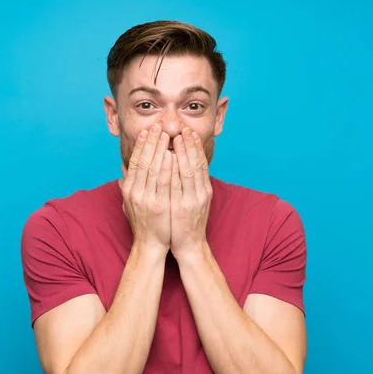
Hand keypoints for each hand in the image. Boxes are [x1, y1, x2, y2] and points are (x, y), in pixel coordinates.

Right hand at [120, 123, 172, 254]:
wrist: (150, 245)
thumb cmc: (143, 223)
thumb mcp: (129, 202)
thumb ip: (127, 184)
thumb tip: (122, 168)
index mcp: (129, 190)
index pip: (135, 162)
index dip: (141, 145)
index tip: (147, 131)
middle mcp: (135, 193)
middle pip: (143, 161)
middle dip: (151, 142)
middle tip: (158, 126)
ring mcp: (147, 200)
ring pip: (153, 169)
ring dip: (159, 149)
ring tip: (166, 134)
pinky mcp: (159, 207)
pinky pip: (164, 183)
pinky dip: (167, 167)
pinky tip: (172, 154)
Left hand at [170, 127, 212, 260]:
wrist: (189, 246)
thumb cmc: (185, 223)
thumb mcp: (190, 201)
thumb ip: (185, 184)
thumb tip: (177, 167)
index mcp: (203, 190)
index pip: (200, 163)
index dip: (195, 146)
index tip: (189, 131)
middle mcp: (200, 193)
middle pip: (197, 163)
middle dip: (190, 144)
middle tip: (184, 127)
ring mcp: (192, 200)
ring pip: (189, 171)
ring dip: (183, 153)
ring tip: (176, 137)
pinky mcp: (181, 208)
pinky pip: (177, 185)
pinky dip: (174, 170)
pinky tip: (169, 158)